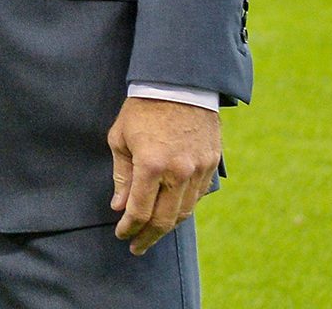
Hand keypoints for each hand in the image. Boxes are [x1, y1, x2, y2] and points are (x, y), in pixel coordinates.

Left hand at [108, 97, 220, 255]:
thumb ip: (122, 176)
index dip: (129, 228)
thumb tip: (120, 206)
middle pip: (164, 220)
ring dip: (166, 227)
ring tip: (152, 234)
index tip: (121, 234)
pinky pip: (197, 197)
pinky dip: (182, 209)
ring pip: (184, 212)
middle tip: (137, 246)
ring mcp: (198, 170)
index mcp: (151, 165)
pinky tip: (170, 212)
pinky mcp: (211, 165)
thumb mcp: (120, 138)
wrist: (179, 84)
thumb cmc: (142, 108)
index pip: (139, 210)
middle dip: (147, 237)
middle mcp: (178, 172)